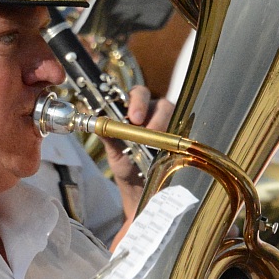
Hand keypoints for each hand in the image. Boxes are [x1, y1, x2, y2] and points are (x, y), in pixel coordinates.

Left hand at [104, 85, 172, 215]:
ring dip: (166, 130)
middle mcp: (154, 112)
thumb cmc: (125, 162)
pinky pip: (183, 133)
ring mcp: (171, 124)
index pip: (138, 94)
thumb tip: (96, 123)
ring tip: (158, 147)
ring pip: (175, 118)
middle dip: (156, 117)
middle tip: (150, 132)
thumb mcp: (113, 150)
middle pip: (161, 104)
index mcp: (134, 108)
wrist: (139, 185)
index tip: (135, 118)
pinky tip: (169, 150)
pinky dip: (175, 140)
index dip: (138, 102)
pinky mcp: (181, 136)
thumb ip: (107, 134)